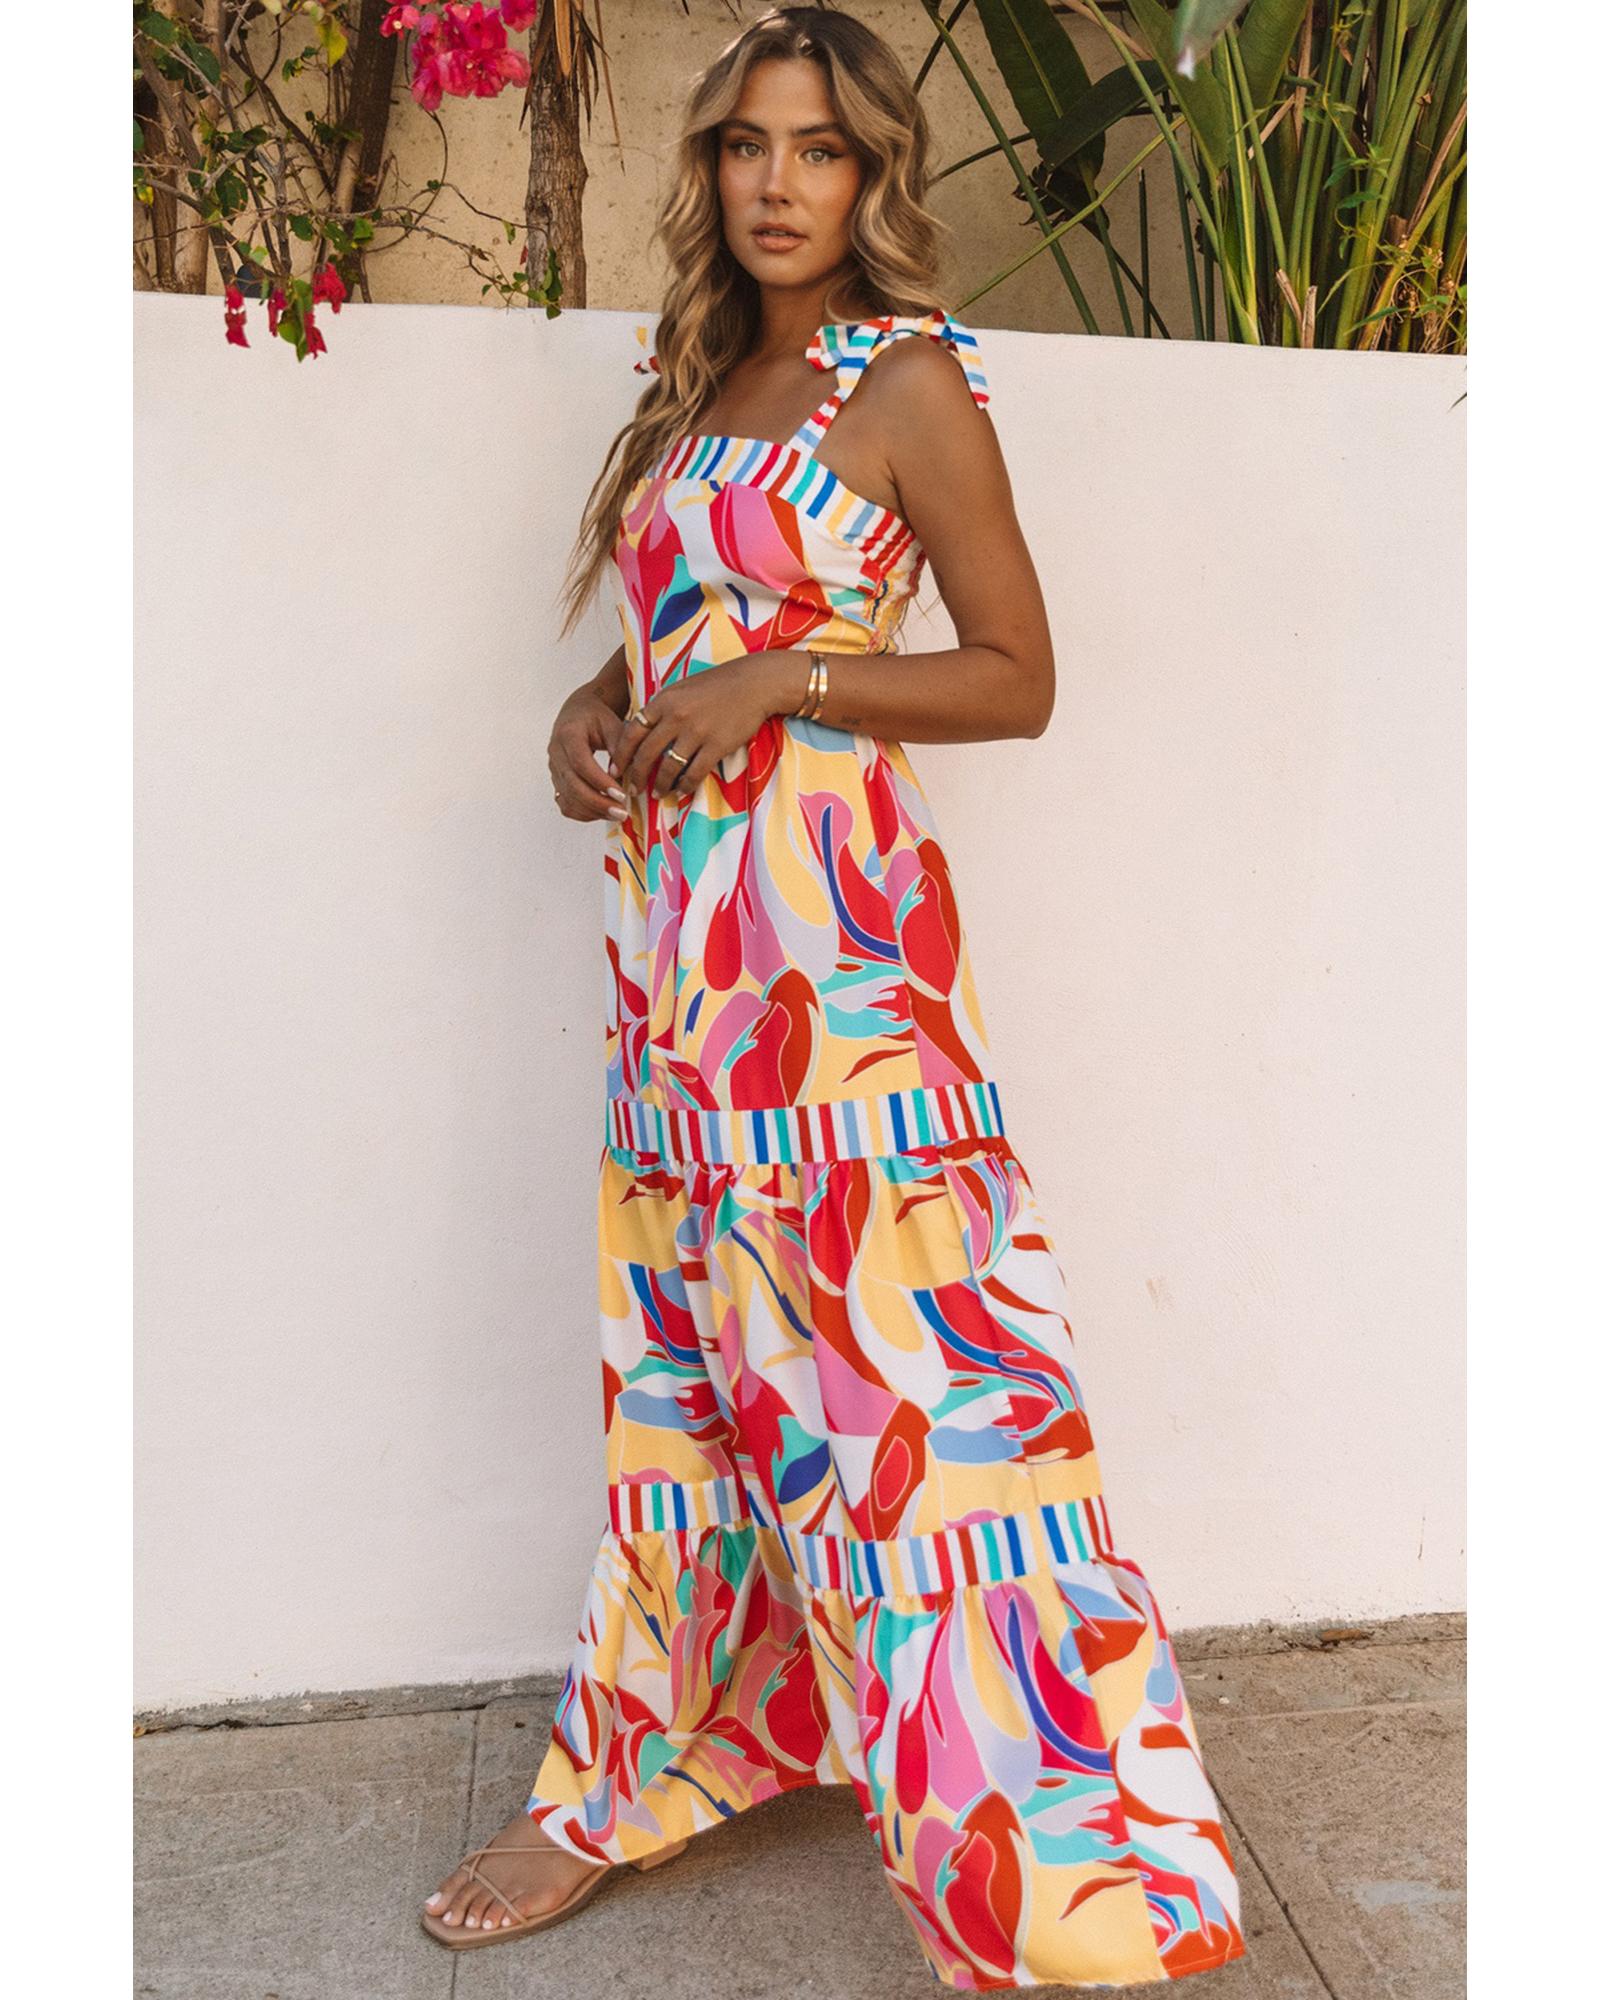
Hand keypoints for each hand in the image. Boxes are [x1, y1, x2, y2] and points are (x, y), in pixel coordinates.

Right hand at [548, 677, 629, 821]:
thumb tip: (627, 774)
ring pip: (567, 798)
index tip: (620, 794)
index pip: (580, 763)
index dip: (600, 781)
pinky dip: (582, 813)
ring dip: (592, 811)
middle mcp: (556, 752)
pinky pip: (565, 803)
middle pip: (572, 785)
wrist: (577, 714)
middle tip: (621, 812)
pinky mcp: (557, 780)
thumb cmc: (594, 717)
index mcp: (568, 734)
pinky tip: (601, 812)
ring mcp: (554, 769)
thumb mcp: (612, 723)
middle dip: (598, 802)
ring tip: (616, 814)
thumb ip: (620, 746)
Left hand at [611, 652, 801, 800]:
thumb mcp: (681, 689)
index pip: (631, 732)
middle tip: (632, 789)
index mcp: (663, 701)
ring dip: (660, 785)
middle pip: (646, 754)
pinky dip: (686, 786)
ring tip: (658, 793)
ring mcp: (696, 732)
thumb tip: (641, 729)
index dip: (620, 755)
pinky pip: (694, 773)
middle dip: (636, 776)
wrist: (752, 684)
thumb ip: (661, 708)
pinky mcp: (716, 745)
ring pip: (668, 767)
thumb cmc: (716, 686)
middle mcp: (676, 717)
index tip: (614, 770)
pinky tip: (682, 791)